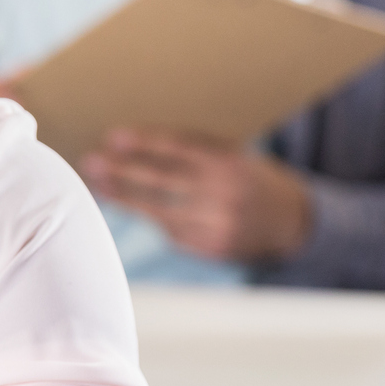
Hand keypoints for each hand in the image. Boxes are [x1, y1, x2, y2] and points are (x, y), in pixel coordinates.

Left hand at [81, 129, 312, 263]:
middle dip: (123, 171)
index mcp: (232, 162)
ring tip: (95, 184)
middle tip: (90, 161)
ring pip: (159, 211)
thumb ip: (195, 151)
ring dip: (123, 197)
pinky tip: (127, 204)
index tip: (113, 137)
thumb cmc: (250, 178)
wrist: (293, 224)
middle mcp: (226, 194)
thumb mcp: (234, 155)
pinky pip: (170, 231)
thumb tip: (135, 143)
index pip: (181, 148)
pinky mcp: (211, 249)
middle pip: (163, 181)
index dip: (146, 142)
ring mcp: (219, 225)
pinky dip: (150, 217)